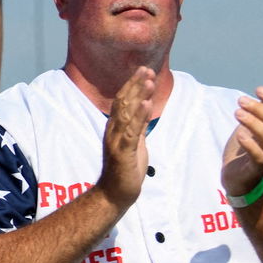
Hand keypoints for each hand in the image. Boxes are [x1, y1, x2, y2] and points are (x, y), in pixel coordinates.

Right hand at [99, 66, 153, 210]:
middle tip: (147, 69)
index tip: (144, 71)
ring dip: (138, 95)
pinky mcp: (123, 152)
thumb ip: (139, 124)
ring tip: (149, 81)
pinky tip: (147, 105)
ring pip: (126, 113)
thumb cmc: (125, 169)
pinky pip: (132, 131)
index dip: (133, 84)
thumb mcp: (136, 142)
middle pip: (123, 102)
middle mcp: (113, 130)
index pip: (122, 101)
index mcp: (115, 127)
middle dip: (136, 84)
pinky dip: (140, 116)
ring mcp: (116, 140)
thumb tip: (145, 106)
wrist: (115, 193)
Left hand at [221, 83, 262, 196]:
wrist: (237, 177)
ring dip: (254, 123)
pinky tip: (239, 134)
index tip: (258, 89)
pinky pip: (259, 157)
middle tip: (240, 100)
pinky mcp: (256, 169)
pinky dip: (250, 145)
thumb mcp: (253, 123)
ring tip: (237, 113)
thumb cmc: (246, 147)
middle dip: (260, 109)